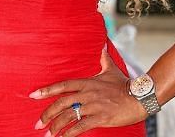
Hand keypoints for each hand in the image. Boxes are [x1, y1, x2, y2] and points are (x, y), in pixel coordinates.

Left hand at [30, 47, 146, 135]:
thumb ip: (104, 59)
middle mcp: (88, 93)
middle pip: (61, 103)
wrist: (141, 97)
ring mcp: (94, 106)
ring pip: (68, 116)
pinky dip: (69, 134)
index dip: (47, 90)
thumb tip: (102, 46)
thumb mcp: (112, 70)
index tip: (33, 95)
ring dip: (55, 127)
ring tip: (48, 134)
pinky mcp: (101, 118)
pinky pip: (80, 127)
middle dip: (47, 114)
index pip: (63, 85)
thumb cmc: (125, 84)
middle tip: (38, 123)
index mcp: (88, 82)